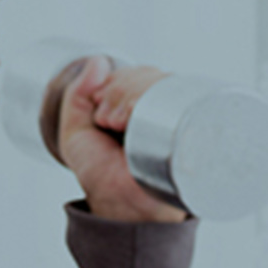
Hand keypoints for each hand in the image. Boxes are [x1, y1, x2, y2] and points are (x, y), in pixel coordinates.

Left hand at [54, 56, 191, 224]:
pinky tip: (130, 118)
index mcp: (142, 110)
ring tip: (116, 123)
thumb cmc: (101, 176)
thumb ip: (78, 95)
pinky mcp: (190, 133)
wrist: (118, 207)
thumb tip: (100, 60)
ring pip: (163, 82)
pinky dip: (146, 97)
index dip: (117, 79)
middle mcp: (164, 114)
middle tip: (106, 118)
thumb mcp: (76, 131)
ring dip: (129, 94)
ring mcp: (178, 122)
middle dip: (120, 87)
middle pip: (151, 75)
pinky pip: (178, 98)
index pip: (139, 75)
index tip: (99, 103)